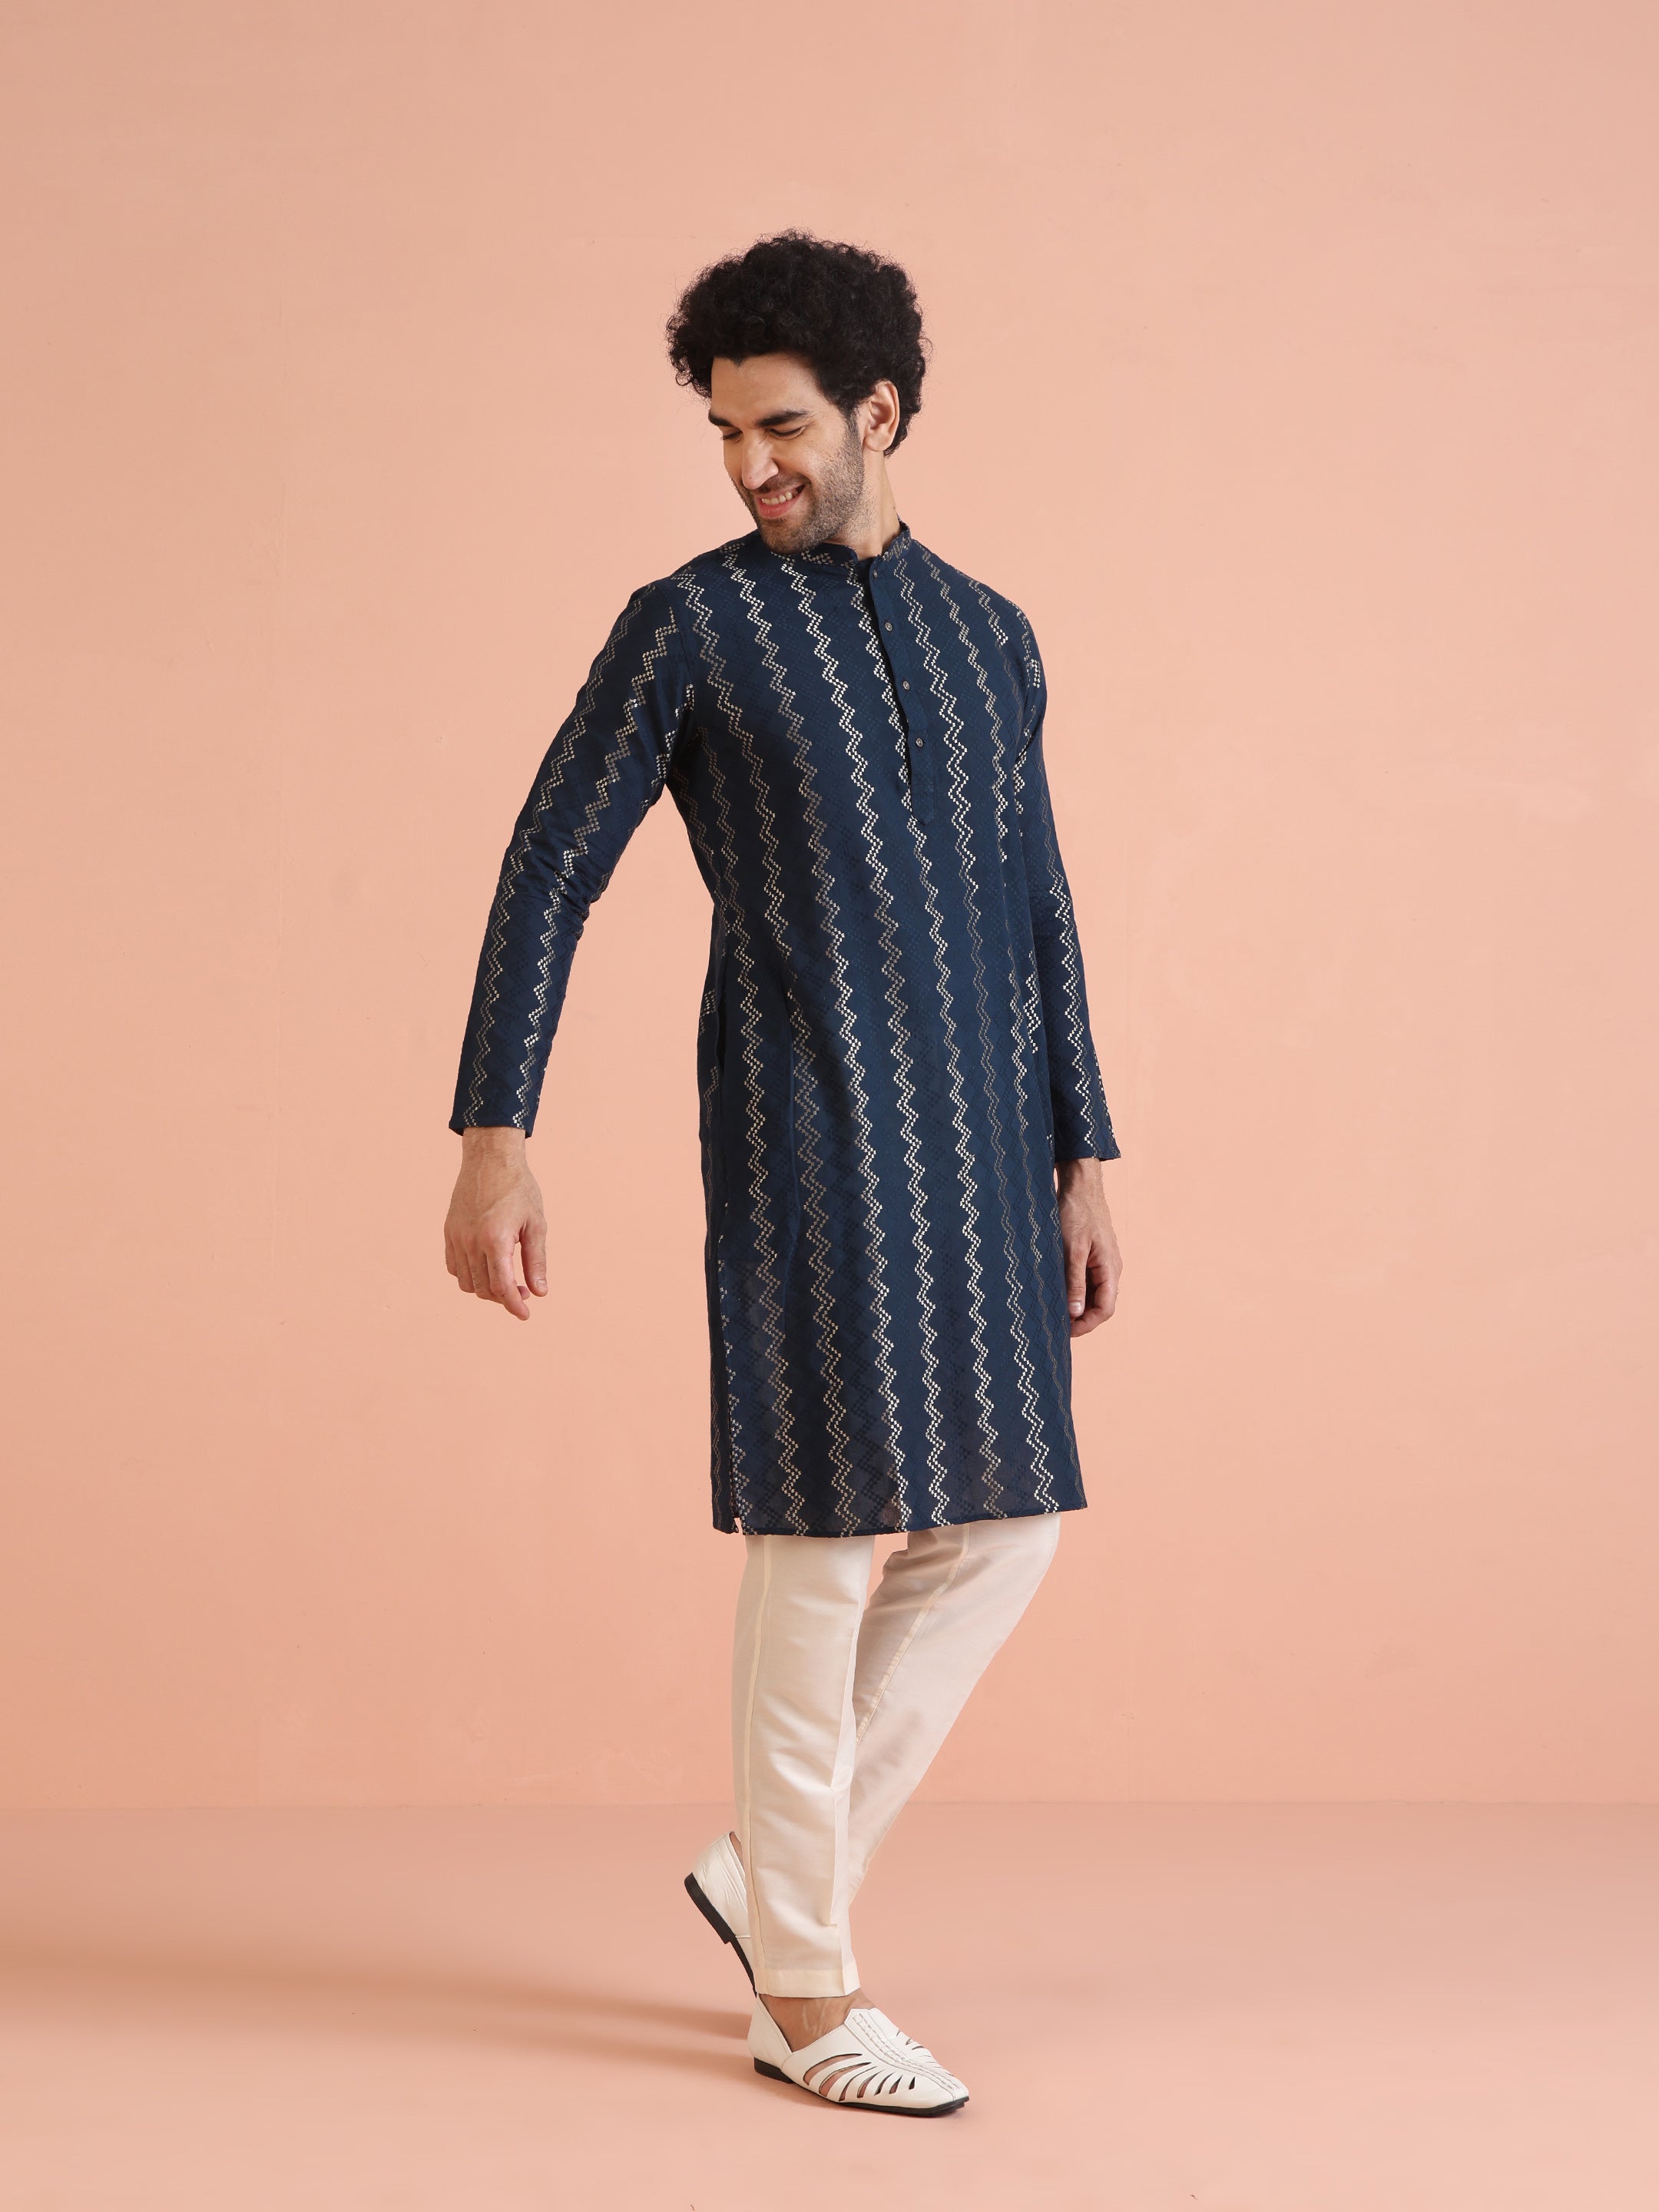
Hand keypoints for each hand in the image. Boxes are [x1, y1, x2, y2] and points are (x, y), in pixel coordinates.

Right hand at [444, 1127, 547, 1321]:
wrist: (490, 1158)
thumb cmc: (519, 1188)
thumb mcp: (535, 1224)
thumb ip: (536, 1261)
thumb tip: (539, 1293)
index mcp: (496, 1240)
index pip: (502, 1288)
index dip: (514, 1306)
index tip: (525, 1315)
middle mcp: (471, 1242)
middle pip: (484, 1289)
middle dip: (504, 1297)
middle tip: (523, 1290)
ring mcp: (456, 1237)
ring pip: (466, 1282)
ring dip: (486, 1289)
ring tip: (505, 1279)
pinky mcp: (449, 1232)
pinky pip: (454, 1267)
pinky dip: (469, 1275)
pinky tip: (486, 1267)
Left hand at [1056, 1156, 1120, 1338]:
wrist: (1079, 1184)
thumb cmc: (1076, 1212)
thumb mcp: (1071, 1249)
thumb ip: (1074, 1281)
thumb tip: (1075, 1313)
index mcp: (1110, 1268)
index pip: (1105, 1309)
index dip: (1086, 1324)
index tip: (1065, 1331)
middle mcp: (1110, 1268)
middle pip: (1099, 1304)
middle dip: (1080, 1317)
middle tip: (1055, 1323)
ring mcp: (1102, 1262)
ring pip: (1092, 1293)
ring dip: (1076, 1304)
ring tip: (1053, 1309)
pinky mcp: (1093, 1256)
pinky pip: (1086, 1280)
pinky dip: (1073, 1289)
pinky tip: (1056, 1290)